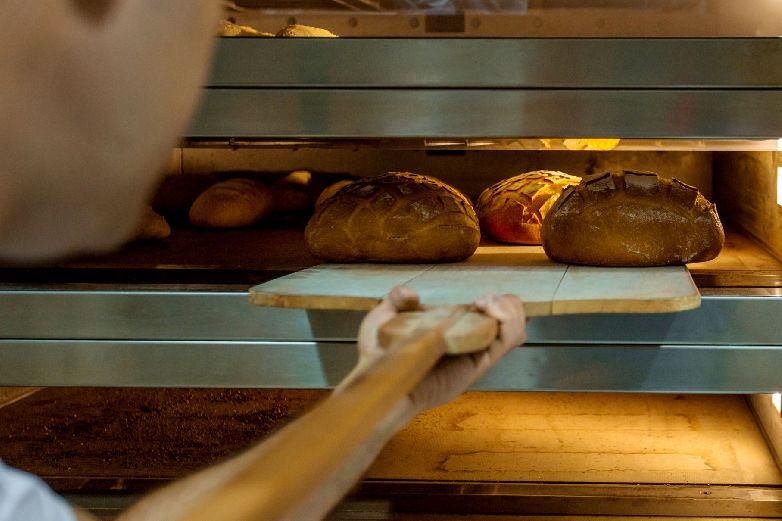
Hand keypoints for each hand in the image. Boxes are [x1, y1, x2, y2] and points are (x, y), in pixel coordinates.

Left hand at [354, 286, 526, 414]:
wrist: (375, 383)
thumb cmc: (376, 356)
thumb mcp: (383, 319)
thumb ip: (396, 301)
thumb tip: (409, 294)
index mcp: (450, 333)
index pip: (488, 317)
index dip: (494, 302)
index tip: (477, 295)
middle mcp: (467, 344)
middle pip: (509, 323)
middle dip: (507, 304)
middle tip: (484, 301)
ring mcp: (474, 355)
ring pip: (514, 331)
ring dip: (509, 310)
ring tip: (488, 305)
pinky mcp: (476, 364)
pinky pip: (505, 343)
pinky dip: (507, 322)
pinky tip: (489, 311)